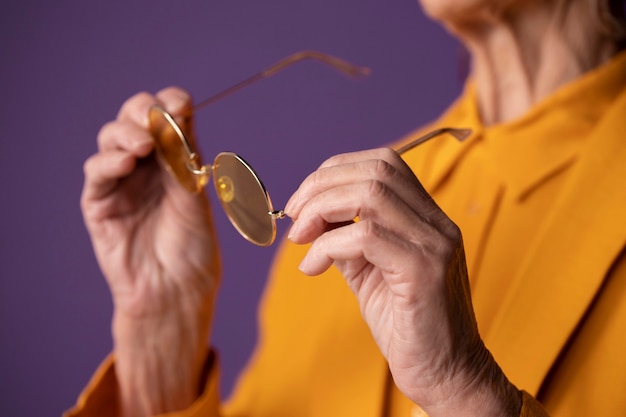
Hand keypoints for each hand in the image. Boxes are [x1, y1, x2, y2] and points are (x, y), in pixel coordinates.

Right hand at [80, 87, 220, 415]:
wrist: (178, 289)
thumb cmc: (194, 245)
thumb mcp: (195, 194)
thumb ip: (182, 155)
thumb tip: (175, 110)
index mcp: (176, 157)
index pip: (167, 115)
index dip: (172, 104)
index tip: (182, 105)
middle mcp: (147, 164)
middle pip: (134, 117)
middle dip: (143, 111)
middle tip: (157, 121)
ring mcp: (121, 181)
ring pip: (111, 138)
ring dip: (126, 133)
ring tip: (144, 145)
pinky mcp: (99, 203)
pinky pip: (96, 172)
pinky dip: (109, 162)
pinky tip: (126, 163)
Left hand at [285, 148, 519, 415]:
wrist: (446, 373)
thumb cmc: (406, 322)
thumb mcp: (369, 271)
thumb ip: (346, 238)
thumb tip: (309, 216)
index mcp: (427, 217)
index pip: (384, 162)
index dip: (336, 170)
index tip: (304, 201)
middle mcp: (437, 223)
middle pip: (376, 170)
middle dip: (321, 185)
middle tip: (293, 217)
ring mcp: (435, 244)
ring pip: (371, 194)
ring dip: (321, 209)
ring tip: (299, 238)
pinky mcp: (424, 272)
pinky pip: (365, 237)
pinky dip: (326, 246)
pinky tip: (311, 267)